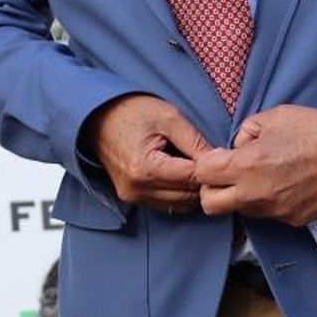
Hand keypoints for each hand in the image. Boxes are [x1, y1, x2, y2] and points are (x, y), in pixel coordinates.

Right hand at [83, 94, 212, 211]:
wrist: (95, 115)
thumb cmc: (129, 111)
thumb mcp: (169, 118)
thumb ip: (197, 143)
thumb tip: (221, 162)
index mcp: (146, 168)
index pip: (195, 180)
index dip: (212, 169)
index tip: (219, 156)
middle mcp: (138, 188)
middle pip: (190, 197)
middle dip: (204, 181)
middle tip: (209, 161)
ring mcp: (132, 196)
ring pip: (181, 205)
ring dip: (191, 190)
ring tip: (191, 165)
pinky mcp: (130, 197)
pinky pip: (166, 204)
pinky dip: (178, 193)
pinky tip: (178, 173)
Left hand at [194, 105, 316, 225]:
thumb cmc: (314, 130)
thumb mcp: (271, 118)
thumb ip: (243, 134)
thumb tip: (234, 148)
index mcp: (247, 165)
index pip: (201, 174)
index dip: (206, 164)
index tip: (218, 158)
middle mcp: (257, 193)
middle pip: (211, 204)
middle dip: (212, 189)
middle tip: (227, 175)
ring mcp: (276, 210)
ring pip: (240, 211)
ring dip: (240, 196)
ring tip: (261, 176)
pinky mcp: (294, 219)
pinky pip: (268, 214)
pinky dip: (268, 202)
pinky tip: (283, 184)